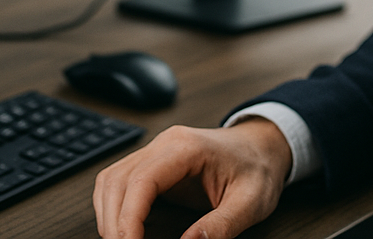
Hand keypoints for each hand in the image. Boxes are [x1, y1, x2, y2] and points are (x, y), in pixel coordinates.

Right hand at [93, 117, 293, 238]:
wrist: (263, 145)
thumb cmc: (258, 168)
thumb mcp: (251, 202)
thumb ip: (221, 226)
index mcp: (187, 148)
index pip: (142, 180)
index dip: (128, 218)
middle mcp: (165, 144)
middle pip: (118, 180)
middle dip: (114, 222)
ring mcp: (157, 150)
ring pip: (112, 178)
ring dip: (109, 214)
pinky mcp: (155, 162)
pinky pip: (121, 180)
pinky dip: (115, 206)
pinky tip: (122, 228)